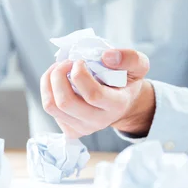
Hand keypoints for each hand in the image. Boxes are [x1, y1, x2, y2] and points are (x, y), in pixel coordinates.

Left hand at [40, 49, 155, 138]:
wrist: (123, 104)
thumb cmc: (127, 81)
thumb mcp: (139, 65)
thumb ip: (130, 58)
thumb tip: (106, 57)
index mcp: (117, 105)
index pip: (93, 94)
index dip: (80, 74)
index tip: (80, 61)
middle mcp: (99, 121)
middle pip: (65, 102)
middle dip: (58, 75)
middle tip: (65, 63)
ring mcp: (83, 128)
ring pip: (51, 107)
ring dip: (48, 81)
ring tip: (58, 69)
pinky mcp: (71, 130)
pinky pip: (50, 109)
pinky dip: (48, 90)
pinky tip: (60, 82)